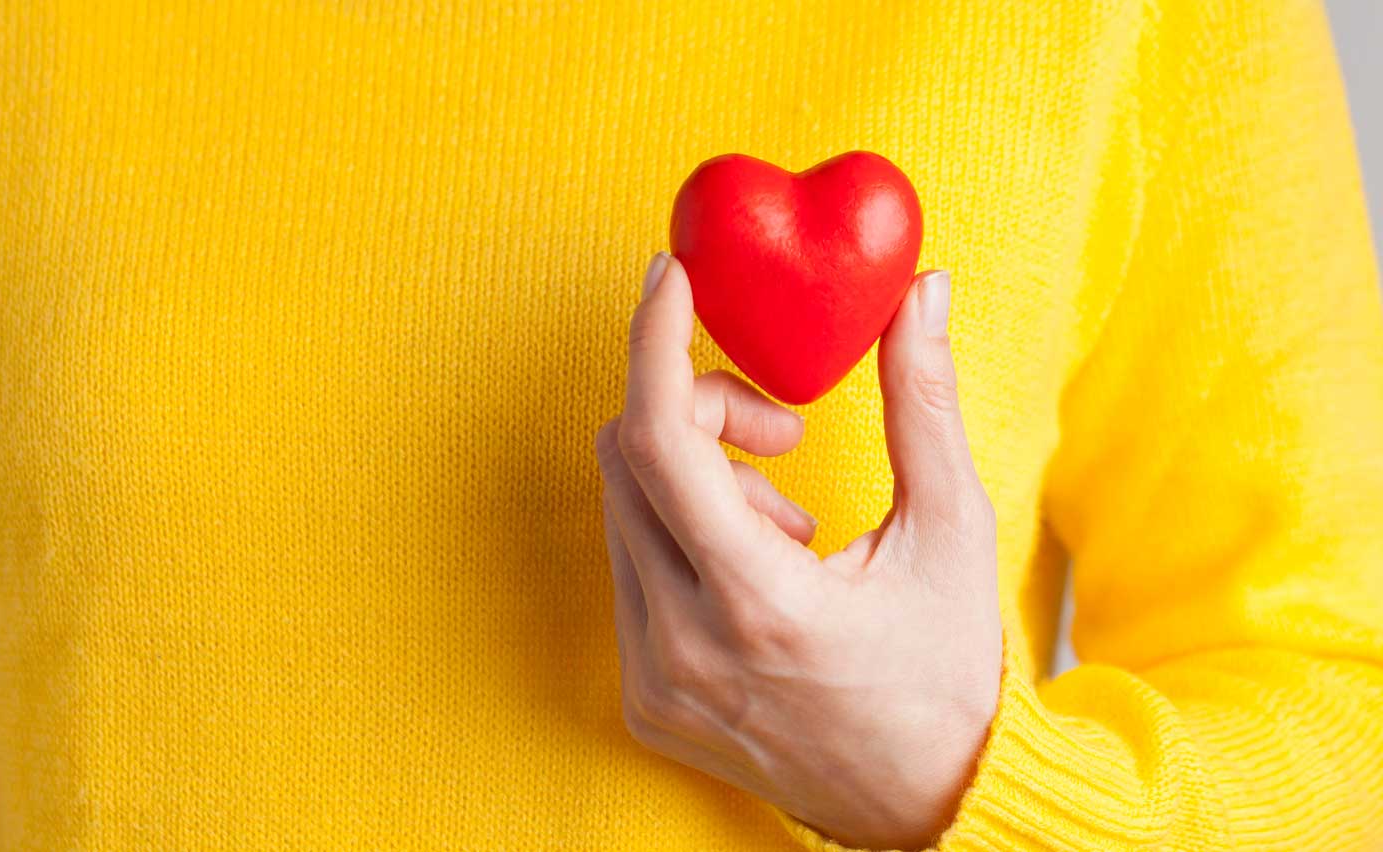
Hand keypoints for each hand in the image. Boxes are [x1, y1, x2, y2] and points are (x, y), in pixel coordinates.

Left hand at [593, 253, 1002, 849]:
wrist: (930, 804)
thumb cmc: (950, 671)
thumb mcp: (951, 532)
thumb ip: (924, 404)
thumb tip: (924, 291)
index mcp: (762, 604)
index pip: (663, 440)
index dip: (656, 343)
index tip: (670, 278)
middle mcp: (684, 647)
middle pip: (631, 459)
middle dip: (697, 407)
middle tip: (781, 426)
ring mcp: (654, 680)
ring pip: (621, 511)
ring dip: (691, 478)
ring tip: (785, 523)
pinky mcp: (642, 701)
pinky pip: (626, 570)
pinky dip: (677, 536)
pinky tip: (754, 569)